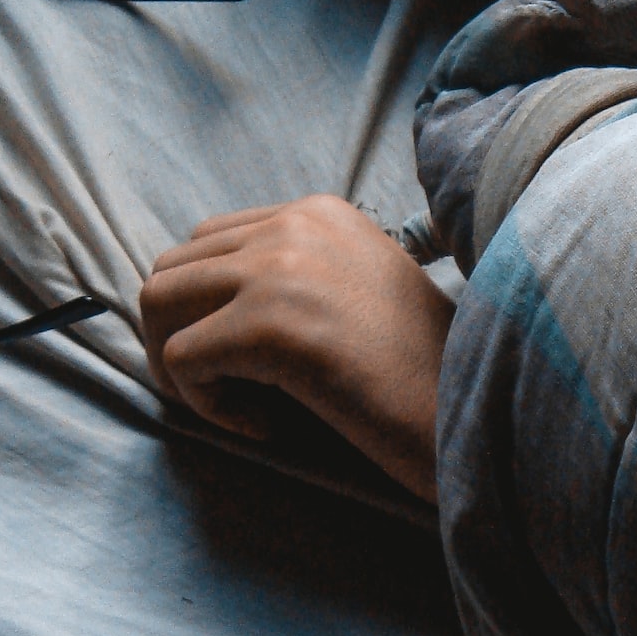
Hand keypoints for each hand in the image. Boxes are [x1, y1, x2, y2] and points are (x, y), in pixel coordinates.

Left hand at [140, 195, 454, 502]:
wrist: (478, 411)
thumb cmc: (427, 373)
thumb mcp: (361, 293)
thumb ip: (297, 279)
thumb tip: (209, 312)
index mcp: (318, 211)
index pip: (207, 242)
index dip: (206, 309)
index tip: (249, 363)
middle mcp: (294, 224)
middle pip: (171, 267)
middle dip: (177, 335)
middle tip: (225, 391)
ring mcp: (279, 270)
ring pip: (157, 303)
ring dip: (179, 365)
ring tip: (236, 406)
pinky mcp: (269, 326)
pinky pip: (181, 360)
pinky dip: (206, 405)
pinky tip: (265, 424)